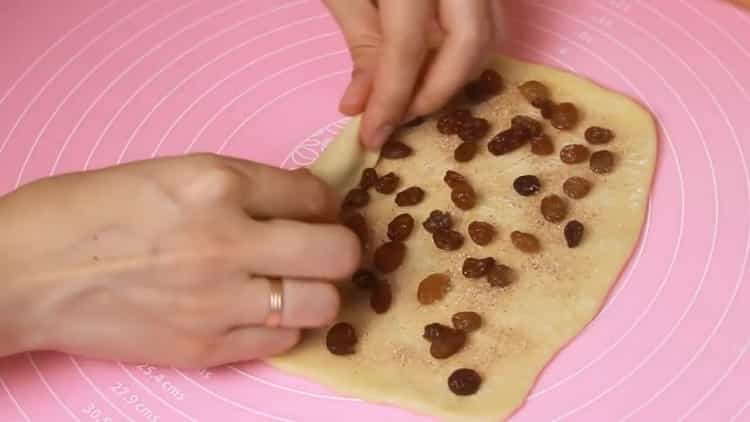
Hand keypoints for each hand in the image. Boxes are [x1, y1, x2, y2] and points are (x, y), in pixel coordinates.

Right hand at [0, 154, 359, 366]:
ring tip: (296, 284)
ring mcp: (218, 302)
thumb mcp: (172, 172)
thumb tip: (302, 197)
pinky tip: (260, 312)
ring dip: (319, 292)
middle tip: (324, 249)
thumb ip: (243, 184)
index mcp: (216, 185)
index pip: (315, 194)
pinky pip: (282, 341)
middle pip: (337, 253)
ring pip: (322, 304)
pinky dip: (283, 325)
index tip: (317, 211)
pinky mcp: (205, 348)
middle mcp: (227, 243)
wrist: (28, 274)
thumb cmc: (91, 212)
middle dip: (342, 248)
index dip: (325, 204)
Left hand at [324, 0, 504, 148]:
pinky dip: (467, 51)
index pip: (407, 48)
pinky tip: (436, 63)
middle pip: (469, 45)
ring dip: (457, 75)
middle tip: (401, 117)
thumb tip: (361, 108)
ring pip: (491, 34)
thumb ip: (360, 46)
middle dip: (436, 93)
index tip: (373, 137)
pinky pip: (494, 19)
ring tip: (416, 92)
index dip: (391, 101)